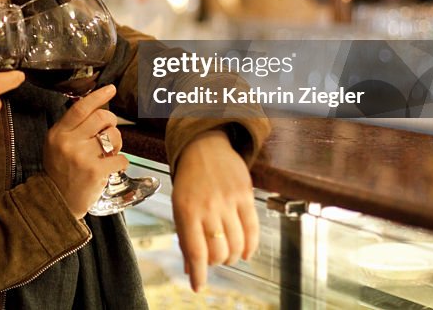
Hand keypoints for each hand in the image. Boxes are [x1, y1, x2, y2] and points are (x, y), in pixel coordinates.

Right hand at [43, 84, 129, 218]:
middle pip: (102, 117)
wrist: (57, 201)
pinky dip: (120, 162)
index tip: (111, 88)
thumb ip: (72, 126)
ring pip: (114, 136)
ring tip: (107, 153)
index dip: (98, 96)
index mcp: (58, 133)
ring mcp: (83, 157)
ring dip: (116, 143)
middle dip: (111, 123)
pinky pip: (121, 158)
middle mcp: (69, 142)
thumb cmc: (60, 170)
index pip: (81, 107)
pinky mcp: (96, 171)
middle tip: (108, 132)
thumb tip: (95, 106)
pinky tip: (111, 167)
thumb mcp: (56, 144)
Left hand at [171, 129, 257, 292]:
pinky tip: (245, 252)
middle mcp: (208, 207)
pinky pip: (252, 230)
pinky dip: (250, 247)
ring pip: (236, 245)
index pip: (195, 251)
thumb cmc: (189, 180)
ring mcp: (228, 201)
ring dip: (232, 256)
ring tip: (227, 253)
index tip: (199, 286)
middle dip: (215, 262)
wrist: (204, 146)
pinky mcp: (245, 196)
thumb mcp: (179, 205)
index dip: (199, 274)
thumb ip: (185, 236)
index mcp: (186, 210)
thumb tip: (189, 268)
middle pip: (218, 252)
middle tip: (213, 258)